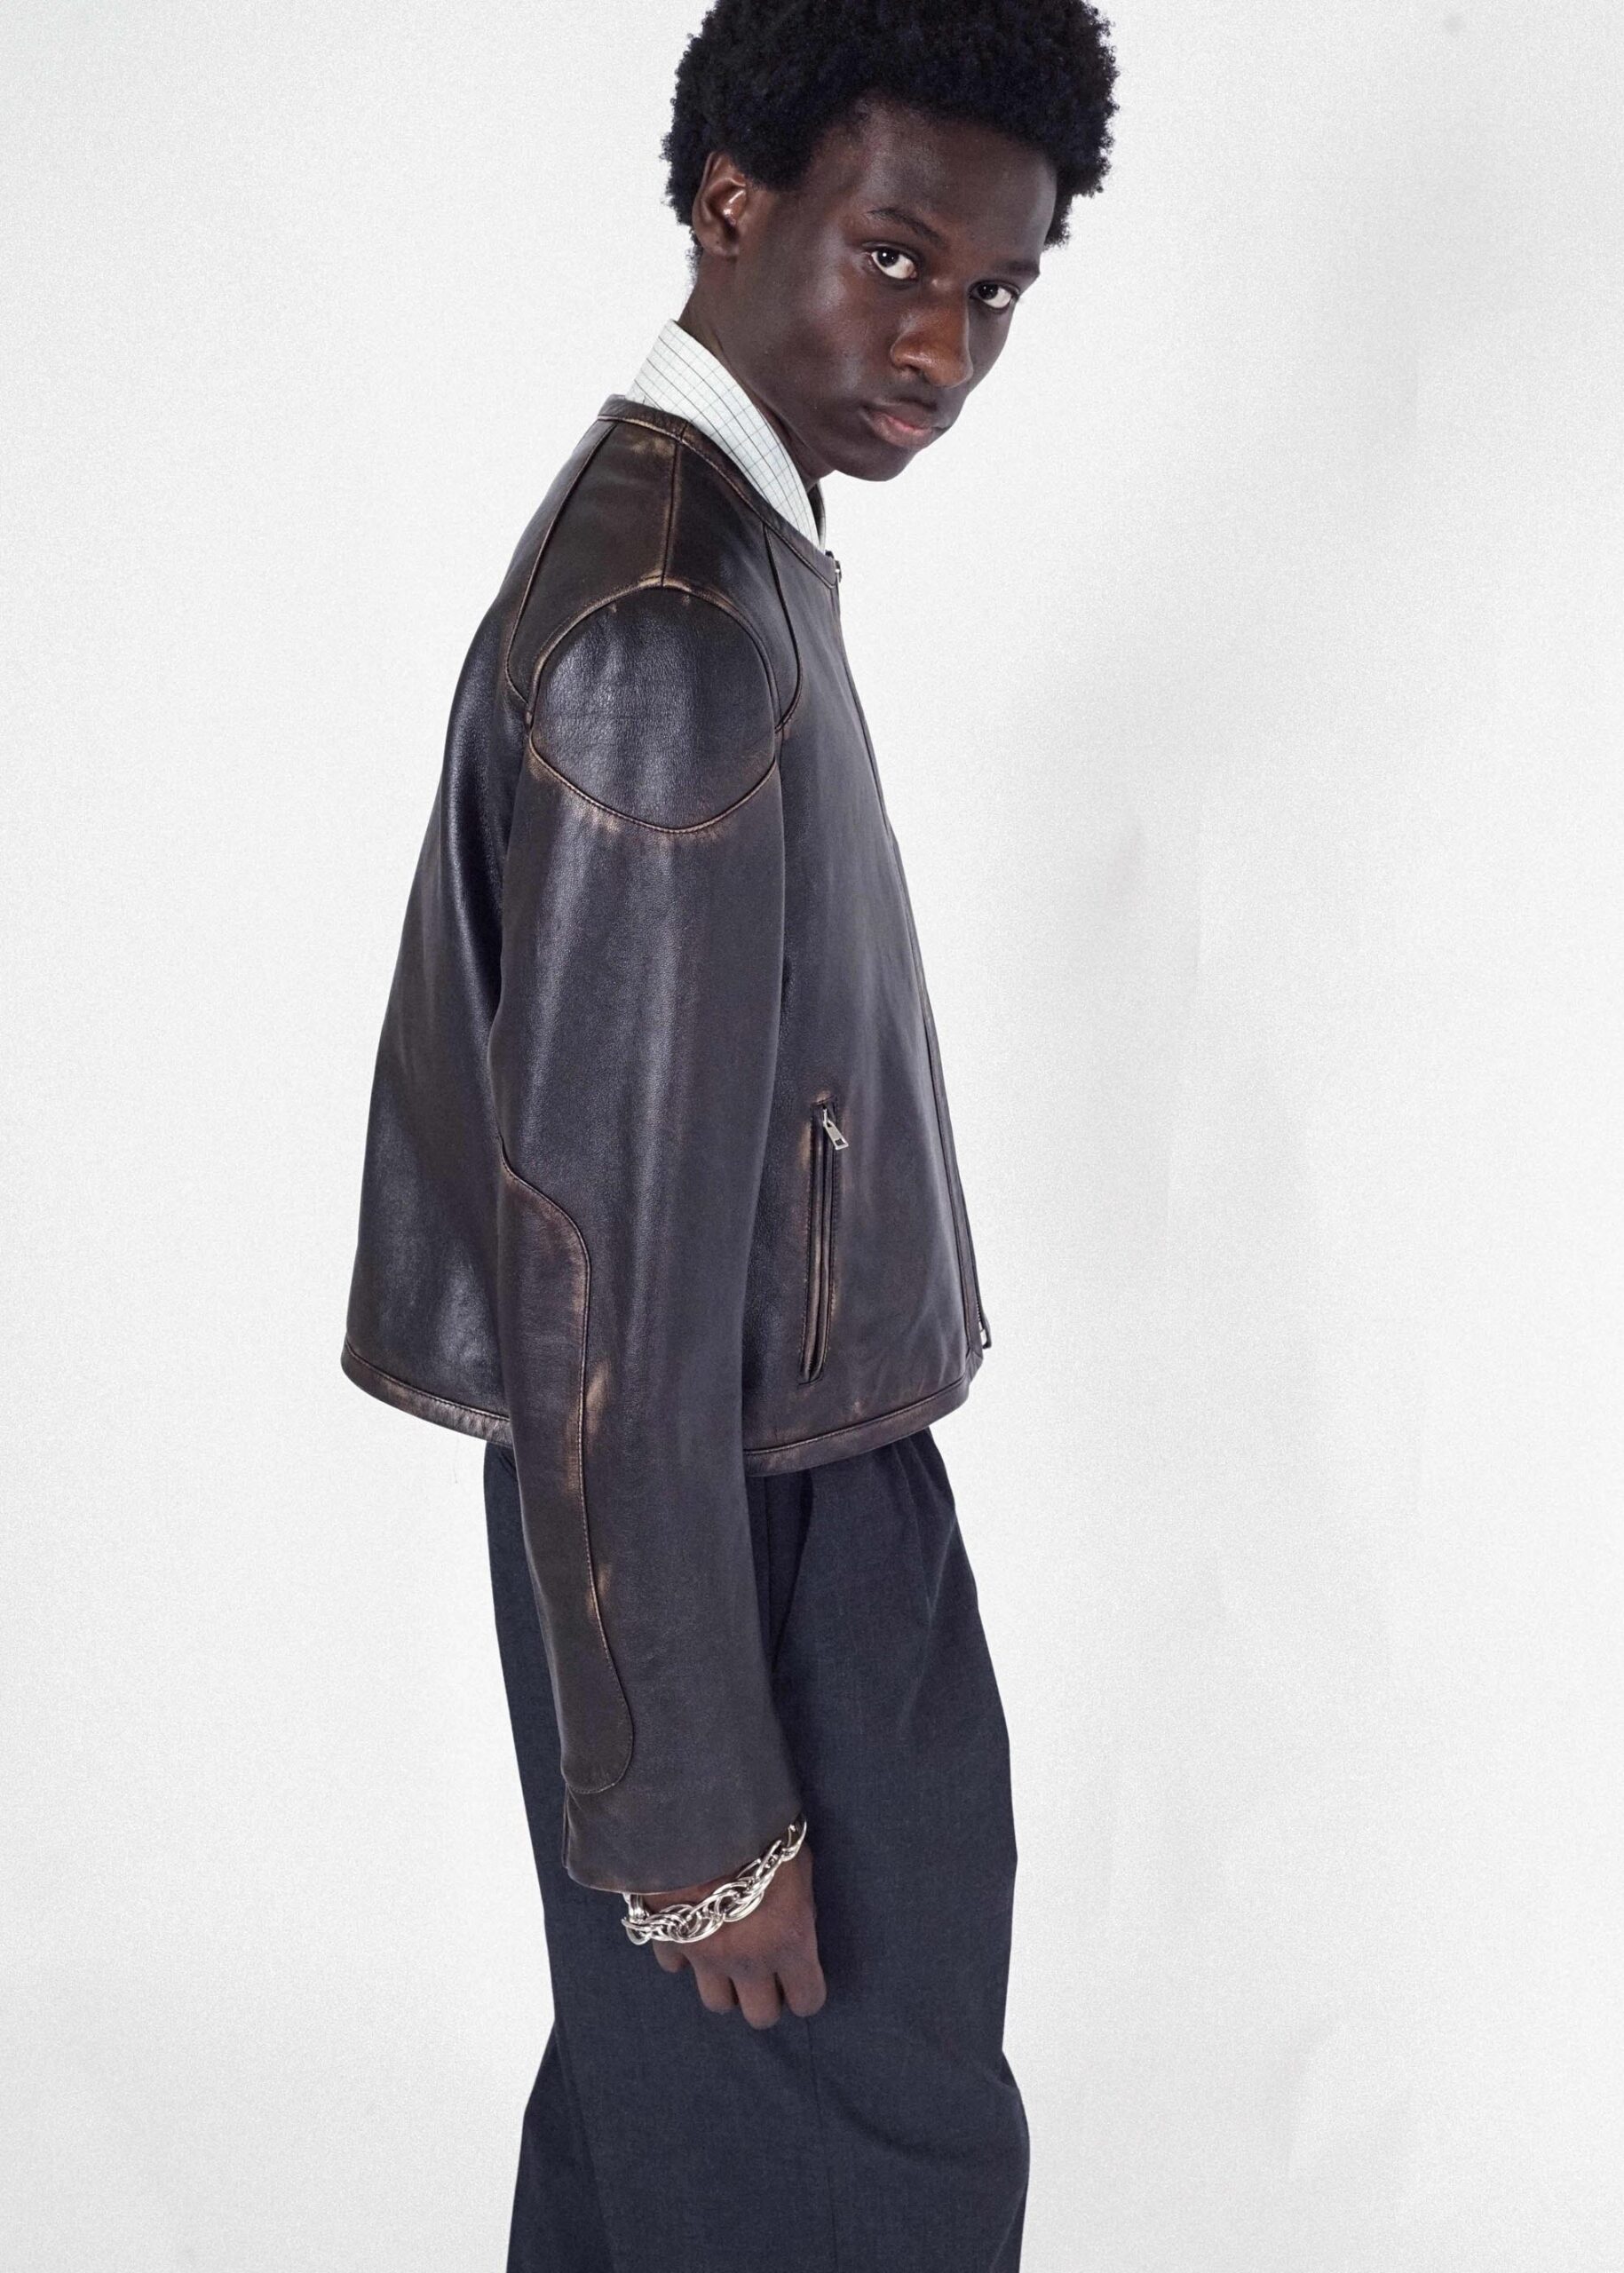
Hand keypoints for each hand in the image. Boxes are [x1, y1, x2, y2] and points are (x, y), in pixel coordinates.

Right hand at [641, 1844, 826, 2026]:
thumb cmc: (760, 1831)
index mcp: (789, 1942)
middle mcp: (748, 1961)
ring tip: (726, 1956)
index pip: (808, 2000)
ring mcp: (705, 1957)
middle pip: (760, 2017)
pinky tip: (688, 1929)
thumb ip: (797, 1902)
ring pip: (717, 2003)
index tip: (800, 1977)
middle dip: (765, 1997)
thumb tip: (795, 1918)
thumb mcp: (798, 1863)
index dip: (806, 1991)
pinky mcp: (668, 1942)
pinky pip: (676, 1966)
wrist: (696, 1816)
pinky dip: (683, 1954)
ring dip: (724, 1984)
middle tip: (764, 1972)